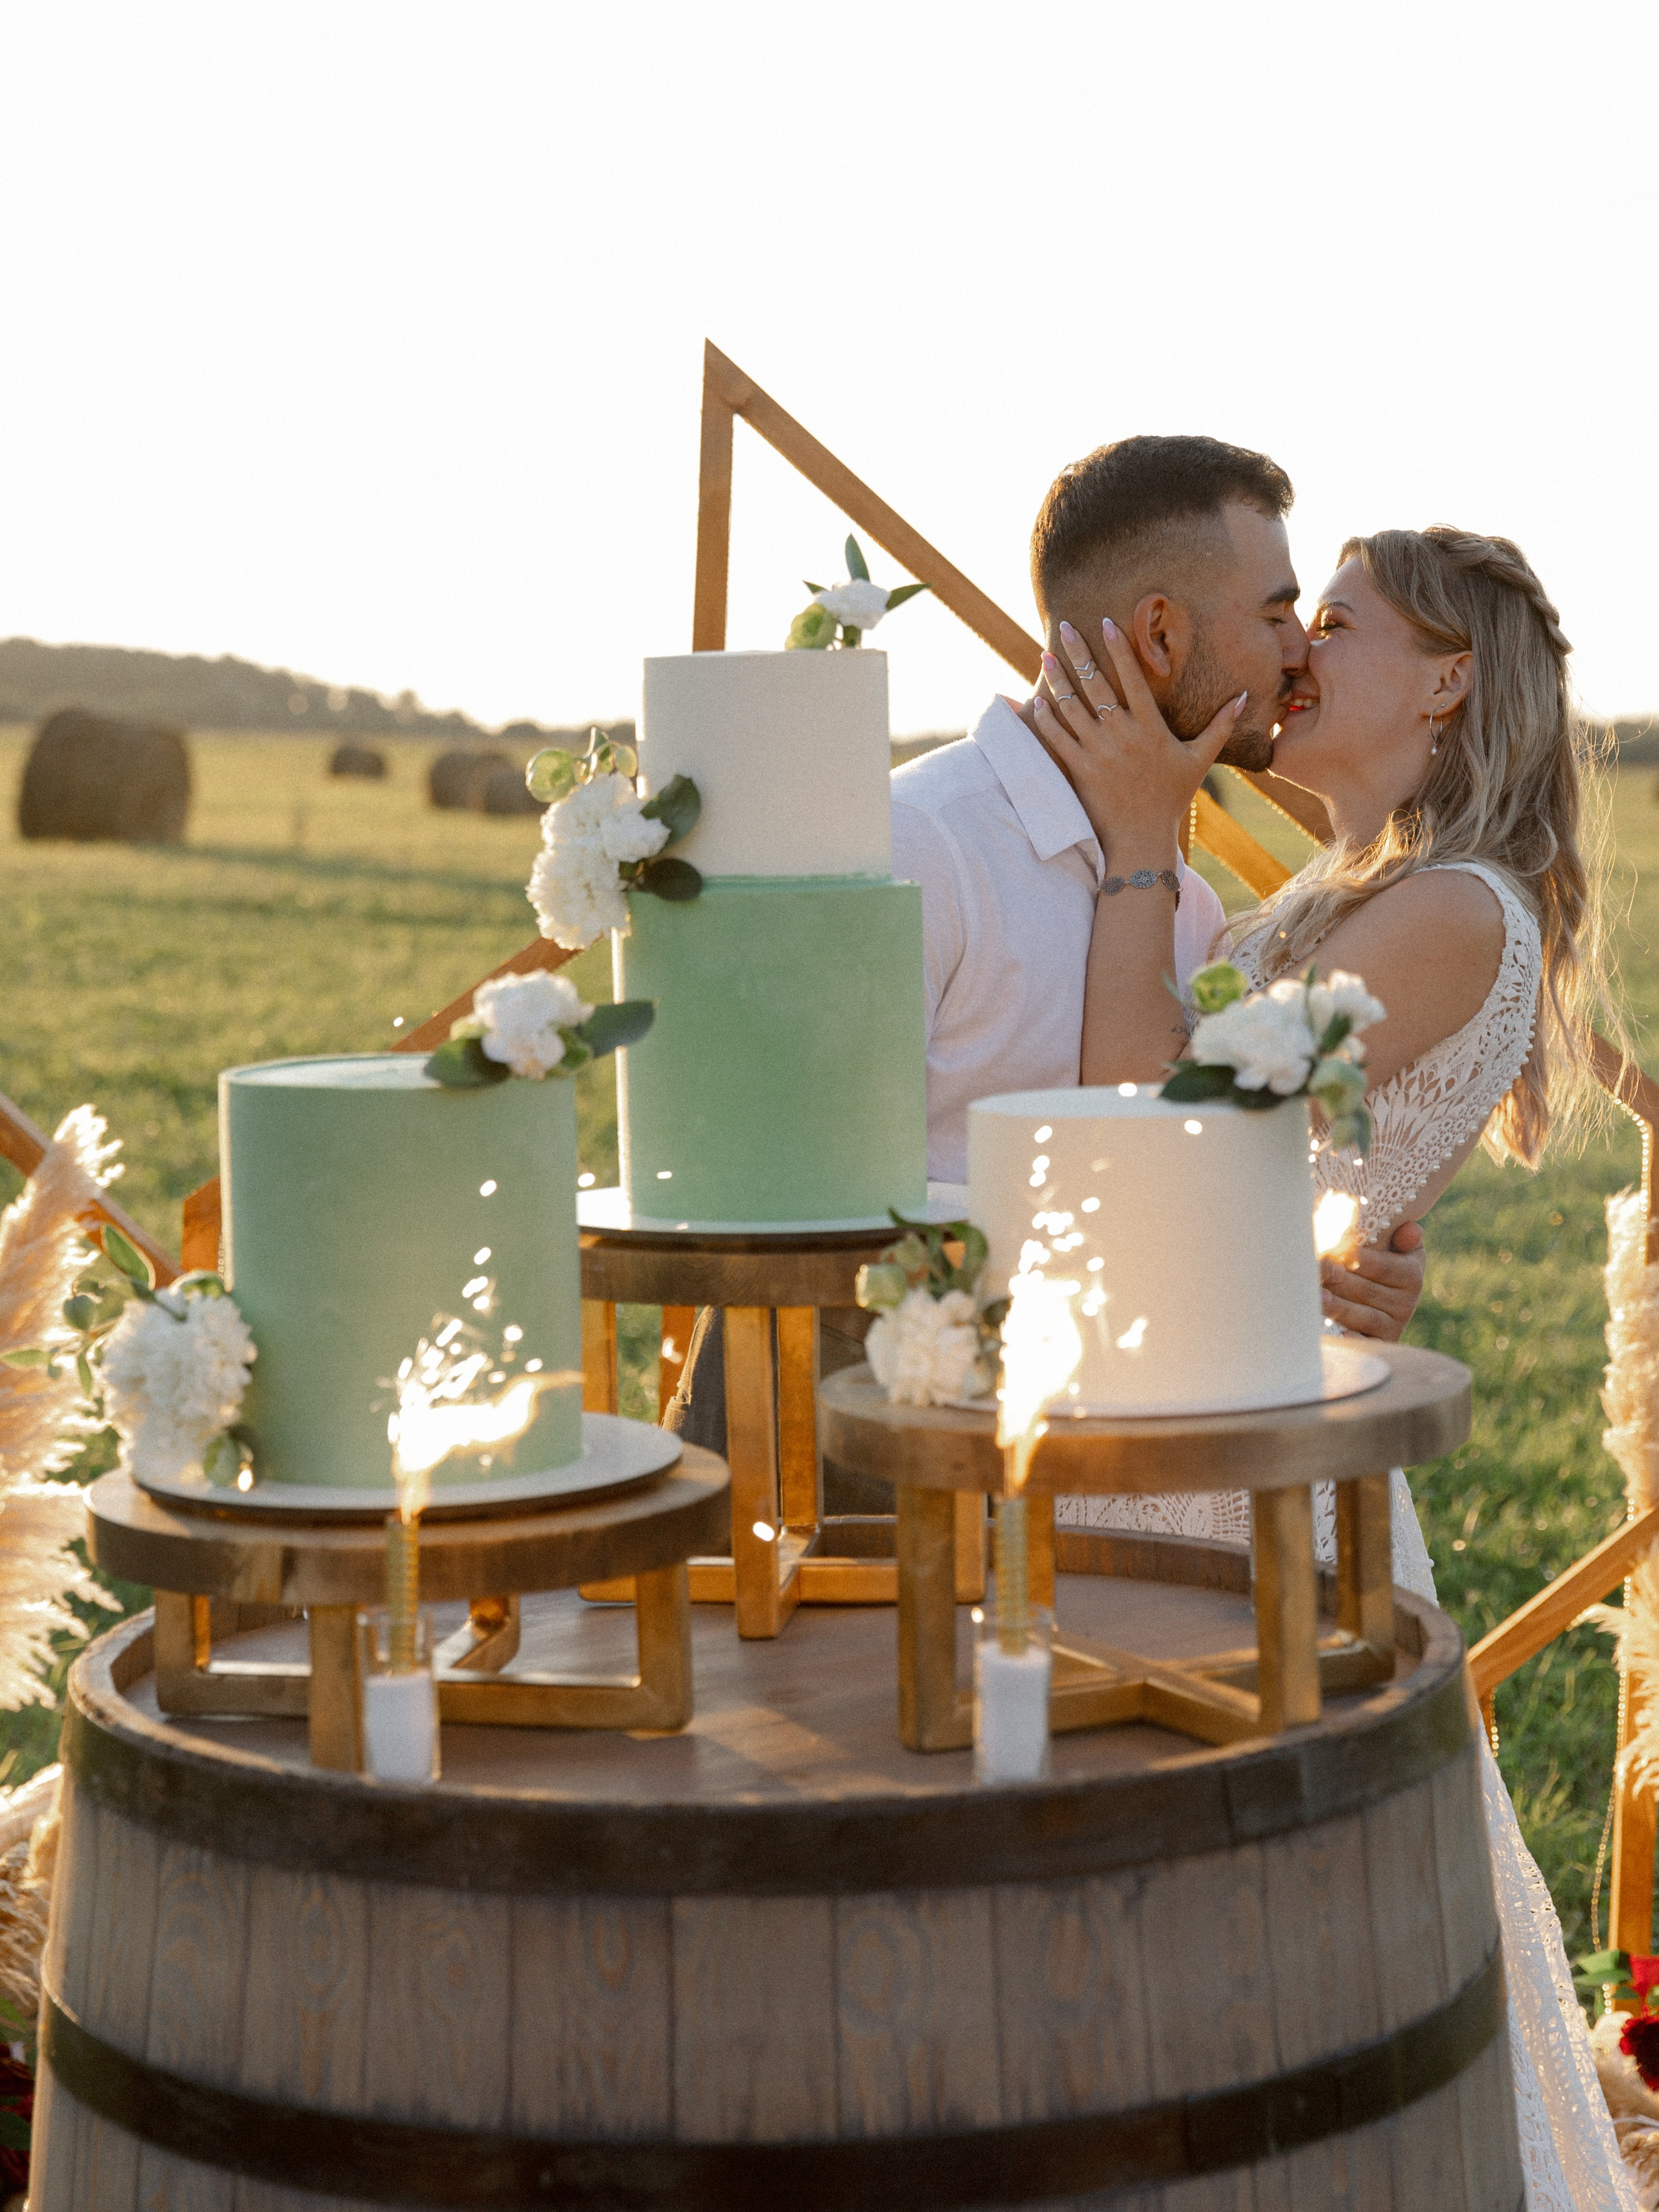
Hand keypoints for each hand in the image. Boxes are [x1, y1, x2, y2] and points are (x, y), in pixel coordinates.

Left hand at [1030, 616, 1244, 860]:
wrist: (1142, 838)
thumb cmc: (1171, 798)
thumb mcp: (1200, 760)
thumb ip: (1220, 726)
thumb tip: (1245, 697)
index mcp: (1150, 727)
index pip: (1131, 677)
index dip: (1118, 647)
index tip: (1105, 622)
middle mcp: (1122, 735)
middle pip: (1096, 684)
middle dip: (1078, 652)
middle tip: (1063, 627)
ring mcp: (1098, 752)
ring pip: (1071, 707)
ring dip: (1056, 680)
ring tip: (1045, 657)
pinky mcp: (1080, 770)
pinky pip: (1058, 738)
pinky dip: (1047, 718)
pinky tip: (1038, 700)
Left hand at [1321, 1220, 1424, 1341]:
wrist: (1387, 1306)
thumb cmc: (1384, 1267)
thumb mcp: (1399, 1250)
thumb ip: (1403, 1238)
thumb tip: (1411, 1230)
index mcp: (1411, 1276)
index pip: (1380, 1266)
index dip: (1354, 1257)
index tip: (1332, 1250)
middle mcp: (1406, 1304)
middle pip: (1366, 1290)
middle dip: (1338, 1280)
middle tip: (1314, 1270)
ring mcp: (1393, 1327)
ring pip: (1362, 1316)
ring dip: (1338, 1307)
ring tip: (1317, 1297)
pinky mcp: (1379, 1345)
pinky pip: (1365, 1343)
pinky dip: (1352, 1340)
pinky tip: (1336, 1334)